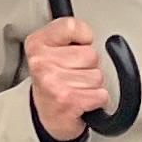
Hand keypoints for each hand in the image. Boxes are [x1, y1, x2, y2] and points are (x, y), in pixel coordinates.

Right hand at [23, 15, 111, 141]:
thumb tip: (103, 36)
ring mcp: (53, 82)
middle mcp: (41, 62)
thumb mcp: (52, 49)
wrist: (46, 116)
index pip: (72, 26)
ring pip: (97, 75)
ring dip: (92, 85)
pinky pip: (100, 95)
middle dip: (89, 66)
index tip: (78, 46)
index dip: (84, 37)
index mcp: (37, 43)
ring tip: (77, 88)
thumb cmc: (53, 81)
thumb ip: (71, 33)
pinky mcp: (67, 101)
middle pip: (91, 54)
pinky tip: (82, 101)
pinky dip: (97, 100)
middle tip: (74, 74)